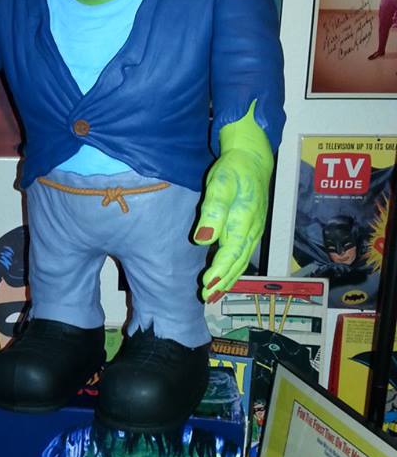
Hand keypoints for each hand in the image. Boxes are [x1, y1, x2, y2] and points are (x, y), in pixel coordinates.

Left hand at [194, 150, 270, 301]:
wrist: (254, 159)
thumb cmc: (234, 170)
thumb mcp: (220, 184)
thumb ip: (213, 210)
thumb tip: (203, 238)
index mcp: (244, 219)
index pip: (231, 251)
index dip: (220, 270)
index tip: (207, 284)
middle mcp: (251, 229)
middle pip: (237, 261)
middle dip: (222, 281)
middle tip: (206, 297)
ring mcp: (253, 231)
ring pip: (241, 261)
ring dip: (228, 279)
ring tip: (213, 296)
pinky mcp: (251, 231)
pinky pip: (242, 256)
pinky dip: (233, 270)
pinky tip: (224, 279)